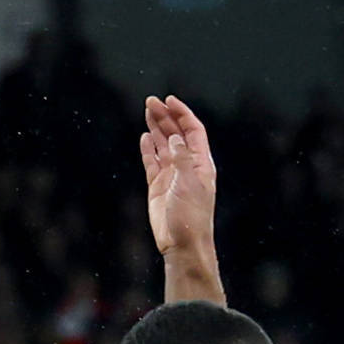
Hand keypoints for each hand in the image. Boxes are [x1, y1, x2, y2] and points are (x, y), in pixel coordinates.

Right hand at [140, 95, 220, 285]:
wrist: (182, 244)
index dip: (182, 114)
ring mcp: (172, 175)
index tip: (169, 100)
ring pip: (163, 145)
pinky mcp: (158, 186)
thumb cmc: (191, 217)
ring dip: (156, 128)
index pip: (192, 130)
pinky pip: (152, 162)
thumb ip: (181, 158)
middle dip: (165, 117)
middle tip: (150, 101)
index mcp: (200, 163)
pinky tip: (144, 137)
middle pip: (176, 134)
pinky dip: (148, 149)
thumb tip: (175, 137)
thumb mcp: (189, 183)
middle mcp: (187, 166)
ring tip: (147, 111)